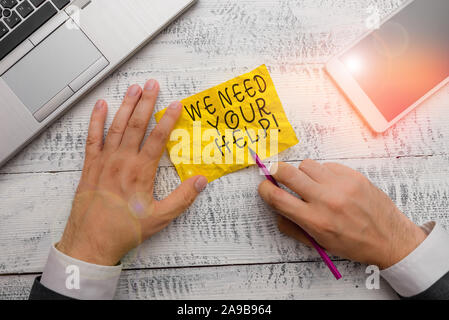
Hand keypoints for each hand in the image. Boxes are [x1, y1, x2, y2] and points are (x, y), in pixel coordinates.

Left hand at [57, 80, 207, 265]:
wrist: (91, 241)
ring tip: (133, 88)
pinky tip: (101, 106)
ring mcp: (104, 161)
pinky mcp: (90, 165)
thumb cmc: (124, 230)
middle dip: (146, 102)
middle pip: (136, 124)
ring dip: (126, 105)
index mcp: (140, 171)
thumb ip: (182, 198)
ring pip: (116, 126)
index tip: (176, 105)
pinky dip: (96, 120)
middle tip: (153, 84)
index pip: (157, 138)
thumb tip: (200, 181)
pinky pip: (92, 137)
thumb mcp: (160, 218)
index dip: (168, 119)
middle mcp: (121, 161)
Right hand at [258, 160, 426, 268]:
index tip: (264, 187)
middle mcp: (326, 199)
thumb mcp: (319, 243)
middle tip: (275, 174)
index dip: (264, 189)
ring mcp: (340, 184)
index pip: (277, 197)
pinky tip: (329, 184)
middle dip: (275, 171)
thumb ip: (292, 226)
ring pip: (306, 165)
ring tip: (309, 183)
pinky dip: (322, 173)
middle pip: (287, 172)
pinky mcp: (353, 175)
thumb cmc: (353, 244)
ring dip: (302, 173)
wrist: (389, 238)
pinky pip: (326, 165)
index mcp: (314, 220)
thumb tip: (276, 206)